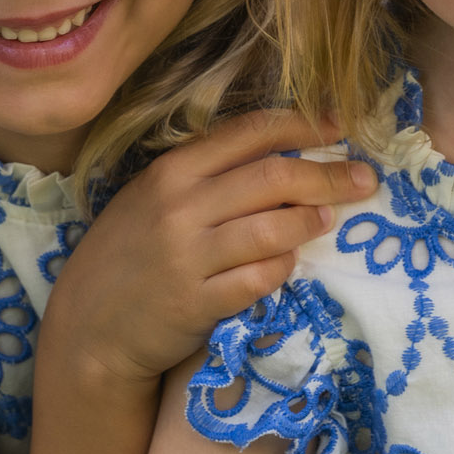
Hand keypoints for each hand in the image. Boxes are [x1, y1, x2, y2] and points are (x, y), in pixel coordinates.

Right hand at [40, 111, 376, 390]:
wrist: (88, 328)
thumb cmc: (128, 255)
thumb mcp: (152, 198)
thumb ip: (207, 176)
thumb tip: (283, 155)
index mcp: (172, 171)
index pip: (251, 132)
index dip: (304, 125)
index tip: (341, 128)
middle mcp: (180, 207)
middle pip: (274, 177)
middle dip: (330, 175)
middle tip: (365, 180)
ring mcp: (188, 257)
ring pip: (273, 229)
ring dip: (311, 222)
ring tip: (329, 220)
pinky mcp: (197, 304)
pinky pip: (259, 279)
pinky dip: (283, 268)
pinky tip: (290, 263)